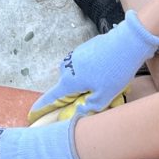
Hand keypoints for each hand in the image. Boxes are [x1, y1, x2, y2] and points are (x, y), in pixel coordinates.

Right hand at [28, 11, 158, 120]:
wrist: (126, 43)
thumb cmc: (114, 72)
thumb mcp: (105, 96)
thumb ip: (90, 107)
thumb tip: (79, 111)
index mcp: (70, 80)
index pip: (52, 97)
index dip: (42, 107)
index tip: (32, 114)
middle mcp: (68, 66)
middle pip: (65, 85)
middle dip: (72, 94)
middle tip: (89, 100)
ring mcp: (75, 55)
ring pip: (74, 74)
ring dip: (82, 81)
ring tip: (102, 85)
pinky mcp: (84, 48)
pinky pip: (81, 65)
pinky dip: (89, 71)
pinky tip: (105, 72)